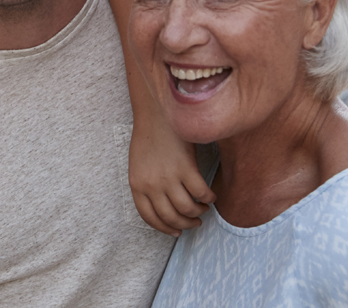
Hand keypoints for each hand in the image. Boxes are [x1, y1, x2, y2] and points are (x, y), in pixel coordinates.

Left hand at [129, 117, 215, 235]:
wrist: (157, 115)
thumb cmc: (149, 139)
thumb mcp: (139, 166)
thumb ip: (147, 186)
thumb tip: (163, 207)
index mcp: (137, 185)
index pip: (149, 217)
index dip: (164, 228)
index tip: (175, 232)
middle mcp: (152, 185)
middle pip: (171, 217)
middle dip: (185, 225)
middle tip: (195, 223)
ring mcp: (169, 178)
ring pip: (188, 209)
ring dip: (198, 213)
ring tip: (203, 208)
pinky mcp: (187, 169)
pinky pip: (202, 194)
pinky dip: (209, 198)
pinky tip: (211, 196)